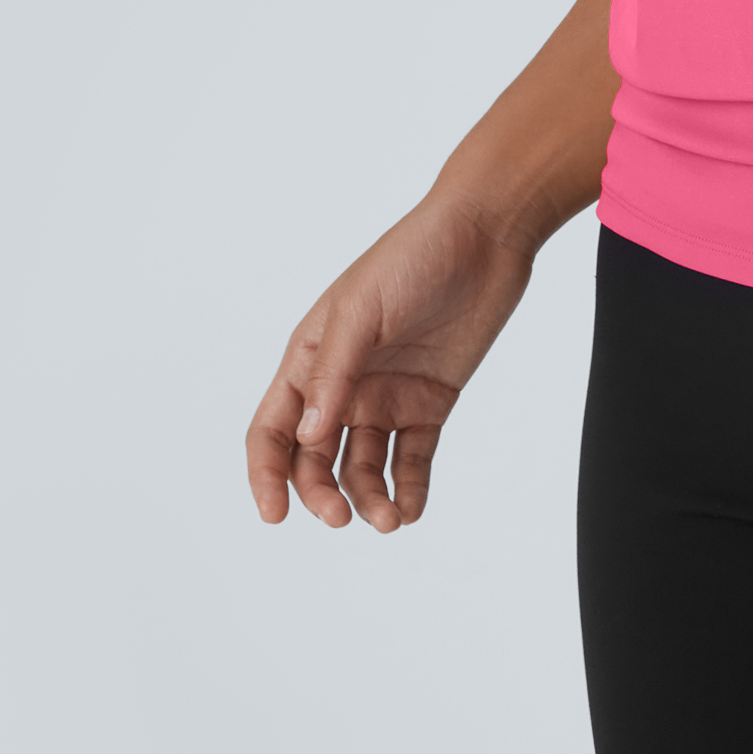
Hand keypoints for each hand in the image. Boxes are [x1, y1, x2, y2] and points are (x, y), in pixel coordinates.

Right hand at [244, 189, 535, 533]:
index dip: (265, 475)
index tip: (275, 515)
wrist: (487, 233)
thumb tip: (307, 436)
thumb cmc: (415, 254)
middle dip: (321, 495)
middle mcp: (344, 384)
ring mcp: (388, 395)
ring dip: (369, 499)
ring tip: (388, 520)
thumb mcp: (362, 308)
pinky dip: (409, 488)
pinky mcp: (430, 400)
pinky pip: (412, 457)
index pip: (273, 430)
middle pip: (315, 460)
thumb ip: (333, 373)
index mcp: (312, 357)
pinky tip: (411, 509)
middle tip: (341, 519)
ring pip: (363, 467)